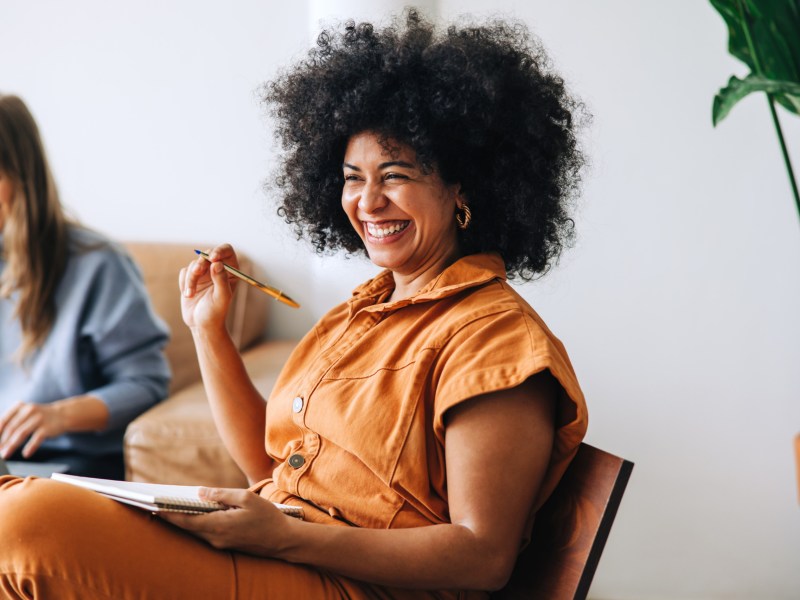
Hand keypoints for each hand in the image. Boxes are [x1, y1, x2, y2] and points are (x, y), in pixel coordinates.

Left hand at [0, 401, 64, 458]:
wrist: (62, 415)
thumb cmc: (38, 418)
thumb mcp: (24, 414)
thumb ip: (11, 423)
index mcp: (19, 407)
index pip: (3, 421)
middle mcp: (29, 410)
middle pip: (11, 428)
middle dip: (2, 442)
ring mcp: (39, 418)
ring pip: (21, 433)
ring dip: (11, 446)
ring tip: (6, 454)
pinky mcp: (48, 427)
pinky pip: (36, 438)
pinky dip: (30, 447)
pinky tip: (26, 454)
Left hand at [159, 487, 293, 555]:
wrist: (283, 540)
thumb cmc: (267, 517)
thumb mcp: (246, 498)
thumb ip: (221, 494)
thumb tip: (200, 492)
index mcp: (219, 525)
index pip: (186, 521)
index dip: (168, 514)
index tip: (152, 508)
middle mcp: (216, 537)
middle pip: (187, 527)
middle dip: (170, 517)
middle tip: (153, 507)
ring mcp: (220, 543)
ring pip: (196, 531)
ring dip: (182, 521)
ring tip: (168, 509)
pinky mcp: (226, 544)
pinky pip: (206, 533)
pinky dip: (196, 524)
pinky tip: (194, 515)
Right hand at [179, 244, 239, 330]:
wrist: (201, 324)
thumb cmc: (215, 313)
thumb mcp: (221, 298)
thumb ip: (221, 280)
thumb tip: (217, 263)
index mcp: (231, 271)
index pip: (227, 251)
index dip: (219, 251)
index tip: (212, 258)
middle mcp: (218, 269)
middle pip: (207, 254)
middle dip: (200, 264)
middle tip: (197, 272)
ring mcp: (204, 273)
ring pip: (194, 264)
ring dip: (191, 279)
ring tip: (190, 294)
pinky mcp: (191, 278)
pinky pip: (184, 272)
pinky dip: (184, 283)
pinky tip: (188, 295)